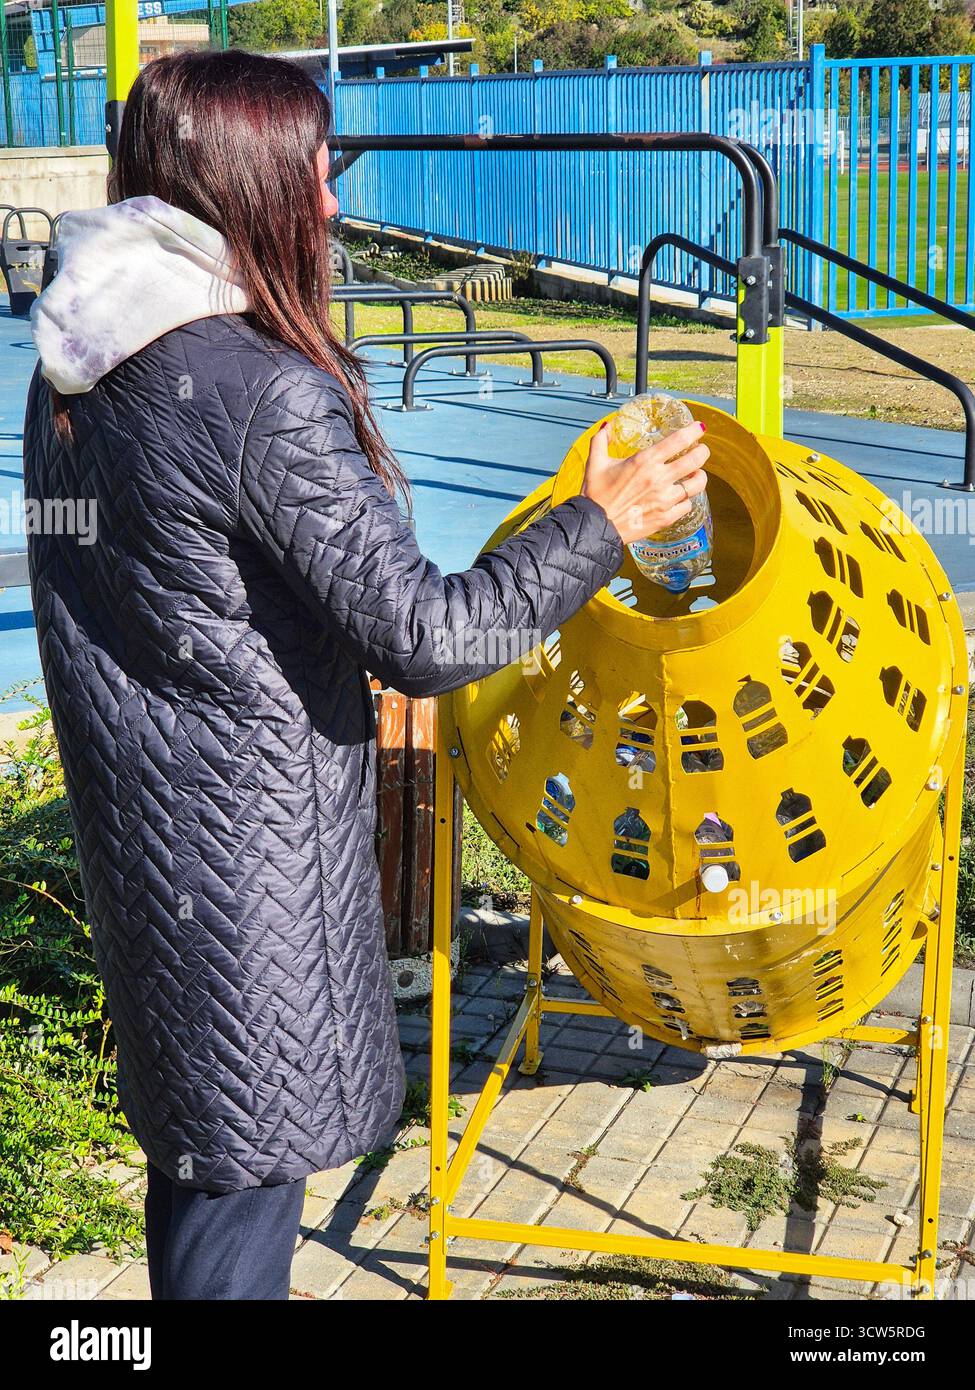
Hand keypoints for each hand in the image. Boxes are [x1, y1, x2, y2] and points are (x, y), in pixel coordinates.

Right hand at [581, 420, 708, 545]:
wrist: (595, 526)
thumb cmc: (595, 495)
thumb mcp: (595, 462)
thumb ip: (601, 439)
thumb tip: (607, 425)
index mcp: (645, 461)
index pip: (679, 440)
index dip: (694, 431)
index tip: (698, 428)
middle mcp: (659, 478)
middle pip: (696, 459)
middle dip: (703, 451)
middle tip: (701, 450)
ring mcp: (665, 499)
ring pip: (697, 484)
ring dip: (700, 476)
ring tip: (696, 474)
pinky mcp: (666, 518)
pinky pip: (688, 505)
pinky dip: (687, 499)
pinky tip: (682, 496)